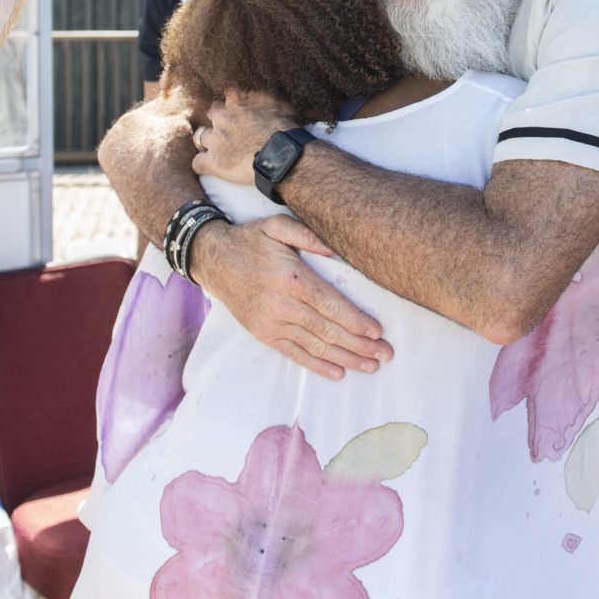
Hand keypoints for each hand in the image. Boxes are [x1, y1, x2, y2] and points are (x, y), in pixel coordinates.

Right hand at [187, 216, 394, 379]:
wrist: (213, 260)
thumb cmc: (250, 240)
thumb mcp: (277, 226)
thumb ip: (308, 234)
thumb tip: (337, 249)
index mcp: (291, 278)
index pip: (330, 305)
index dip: (356, 321)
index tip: (378, 332)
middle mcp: (282, 305)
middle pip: (328, 330)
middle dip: (360, 345)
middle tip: (386, 354)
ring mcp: (272, 323)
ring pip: (315, 345)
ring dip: (346, 358)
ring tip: (371, 366)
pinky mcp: (264, 334)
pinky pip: (294, 354)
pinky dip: (317, 365)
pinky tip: (338, 372)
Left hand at [193, 90, 299, 184]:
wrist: (281, 156)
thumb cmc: (285, 131)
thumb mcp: (280, 105)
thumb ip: (265, 99)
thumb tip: (260, 96)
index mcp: (238, 102)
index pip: (229, 95)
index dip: (234, 104)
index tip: (241, 111)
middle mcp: (222, 118)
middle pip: (212, 113)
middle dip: (219, 120)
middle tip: (232, 131)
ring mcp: (215, 140)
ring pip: (201, 136)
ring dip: (209, 142)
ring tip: (221, 150)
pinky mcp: (212, 162)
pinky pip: (197, 163)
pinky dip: (203, 165)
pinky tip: (211, 167)